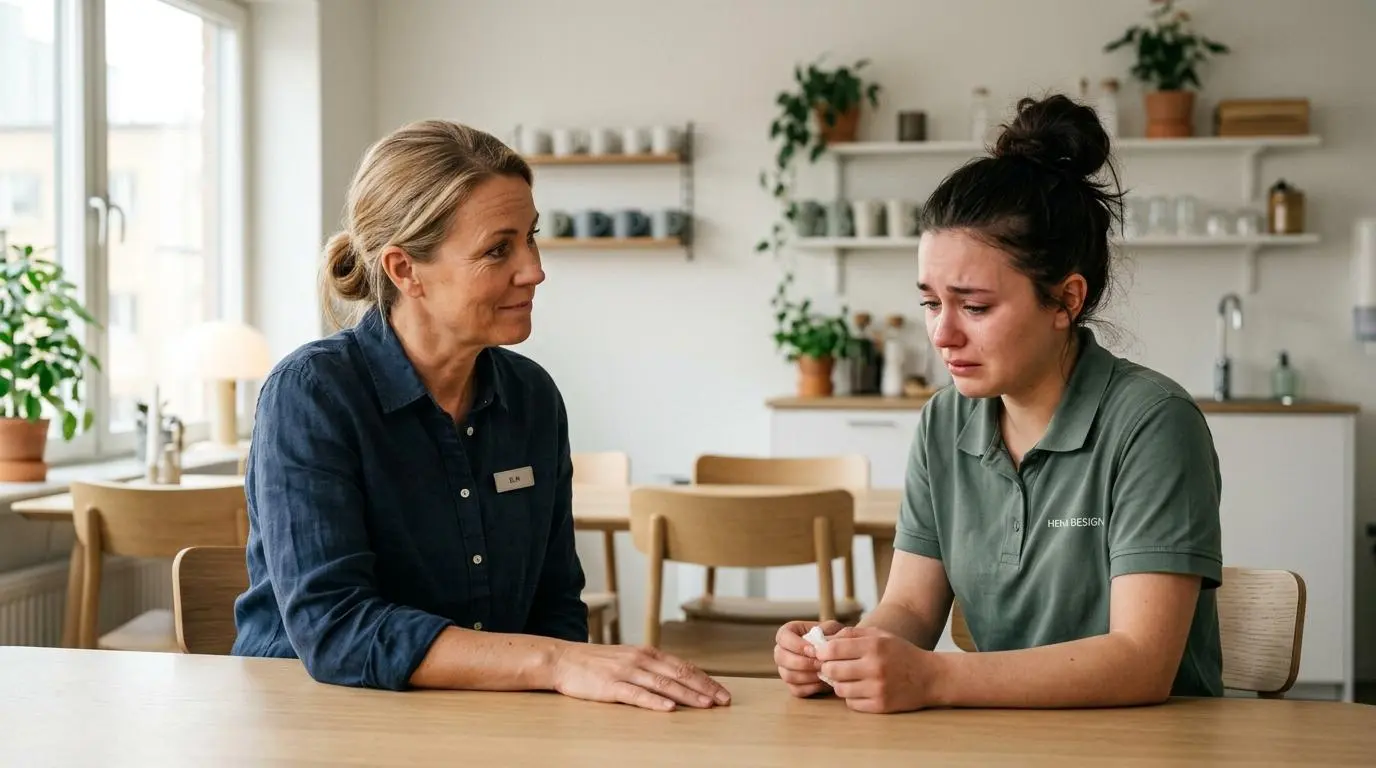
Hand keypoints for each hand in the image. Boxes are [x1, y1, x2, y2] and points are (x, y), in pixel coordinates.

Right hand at [551, 643, 731, 711]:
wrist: (563, 659)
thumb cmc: (596, 662)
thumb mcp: (628, 658)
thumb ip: (650, 667)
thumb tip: (676, 679)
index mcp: (647, 653)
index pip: (683, 667)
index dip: (705, 679)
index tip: (722, 692)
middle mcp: (640, 659)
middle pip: (679, 674)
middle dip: (704, 688)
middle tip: (723, 701)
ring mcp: (626, 672)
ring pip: (663, 684)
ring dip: (687, 695)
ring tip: (706, 705)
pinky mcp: (611, 686)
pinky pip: (637, 694)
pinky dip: (655, 702)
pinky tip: (670, 708)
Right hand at [773, 620, 844, 697]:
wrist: (839, 656)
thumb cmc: (833, 638)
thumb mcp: (833, 629)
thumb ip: (827, 632)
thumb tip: (820, 644)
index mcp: (787, 633)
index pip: (783, 637)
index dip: (796, 645)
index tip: (814, 651)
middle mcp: (781, 651)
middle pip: (781, 658)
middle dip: (802, 663)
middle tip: (821, 664)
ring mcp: (784, 669)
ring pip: (788, 675)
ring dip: (807, 676)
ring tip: (823, 673)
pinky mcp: (792, 685)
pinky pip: (795, 689)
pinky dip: (809, 688)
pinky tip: (822, 682)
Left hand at [813, 626, 940, 713]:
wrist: (931, 677)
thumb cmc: (901, 653)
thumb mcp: (880, 635)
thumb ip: (851, 634)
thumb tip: (823, 640)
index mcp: (873, 646)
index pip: (832, 650)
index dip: (821, 652)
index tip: (821, 654)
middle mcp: (875, 667)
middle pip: (832, 670)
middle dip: (827, 668)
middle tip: (832, 667)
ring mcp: (878, 688)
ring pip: (840, 689)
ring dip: (840, 684)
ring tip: (850, 678)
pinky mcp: (881, 706)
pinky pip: (852, 703)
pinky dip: (852, 697)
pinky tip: (861, 689)